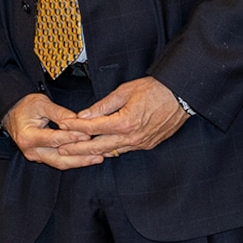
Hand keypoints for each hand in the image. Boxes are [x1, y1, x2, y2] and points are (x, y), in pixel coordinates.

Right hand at [3, 93, 103, 169]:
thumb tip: (78, 121)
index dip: (72, 137)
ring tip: (98, 157)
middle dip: (80, 157)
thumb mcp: (41, 103)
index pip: (54, 139)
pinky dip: (75, 160)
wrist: (11, 113)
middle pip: (59, 158)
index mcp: (28, 136)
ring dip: (80, 161)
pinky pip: (59, 161)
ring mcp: (36, 156)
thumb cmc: (25, 106)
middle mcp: (31, 151)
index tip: (88, 135)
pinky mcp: (42, 157)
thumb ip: (59, 113)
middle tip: (99, 153)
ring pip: (61, 163)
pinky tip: (89, 157)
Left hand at [59, 77, 188, 156]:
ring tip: (76, 152)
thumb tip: (85, 114)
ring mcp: (140, 143)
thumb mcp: (125, 91)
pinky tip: (101, 149)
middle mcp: (132, 137)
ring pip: (111, 151)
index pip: (93, 128)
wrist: (181, 96)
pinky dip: (110, 150)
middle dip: (77, 148)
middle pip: (98, 146)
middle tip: (61, 148)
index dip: (75, 127)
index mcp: (125, 122)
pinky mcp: (147, 145)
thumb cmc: (156, 90)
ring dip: (92, 152)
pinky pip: (124, 150)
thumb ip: (103, 105)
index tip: (63, 125)